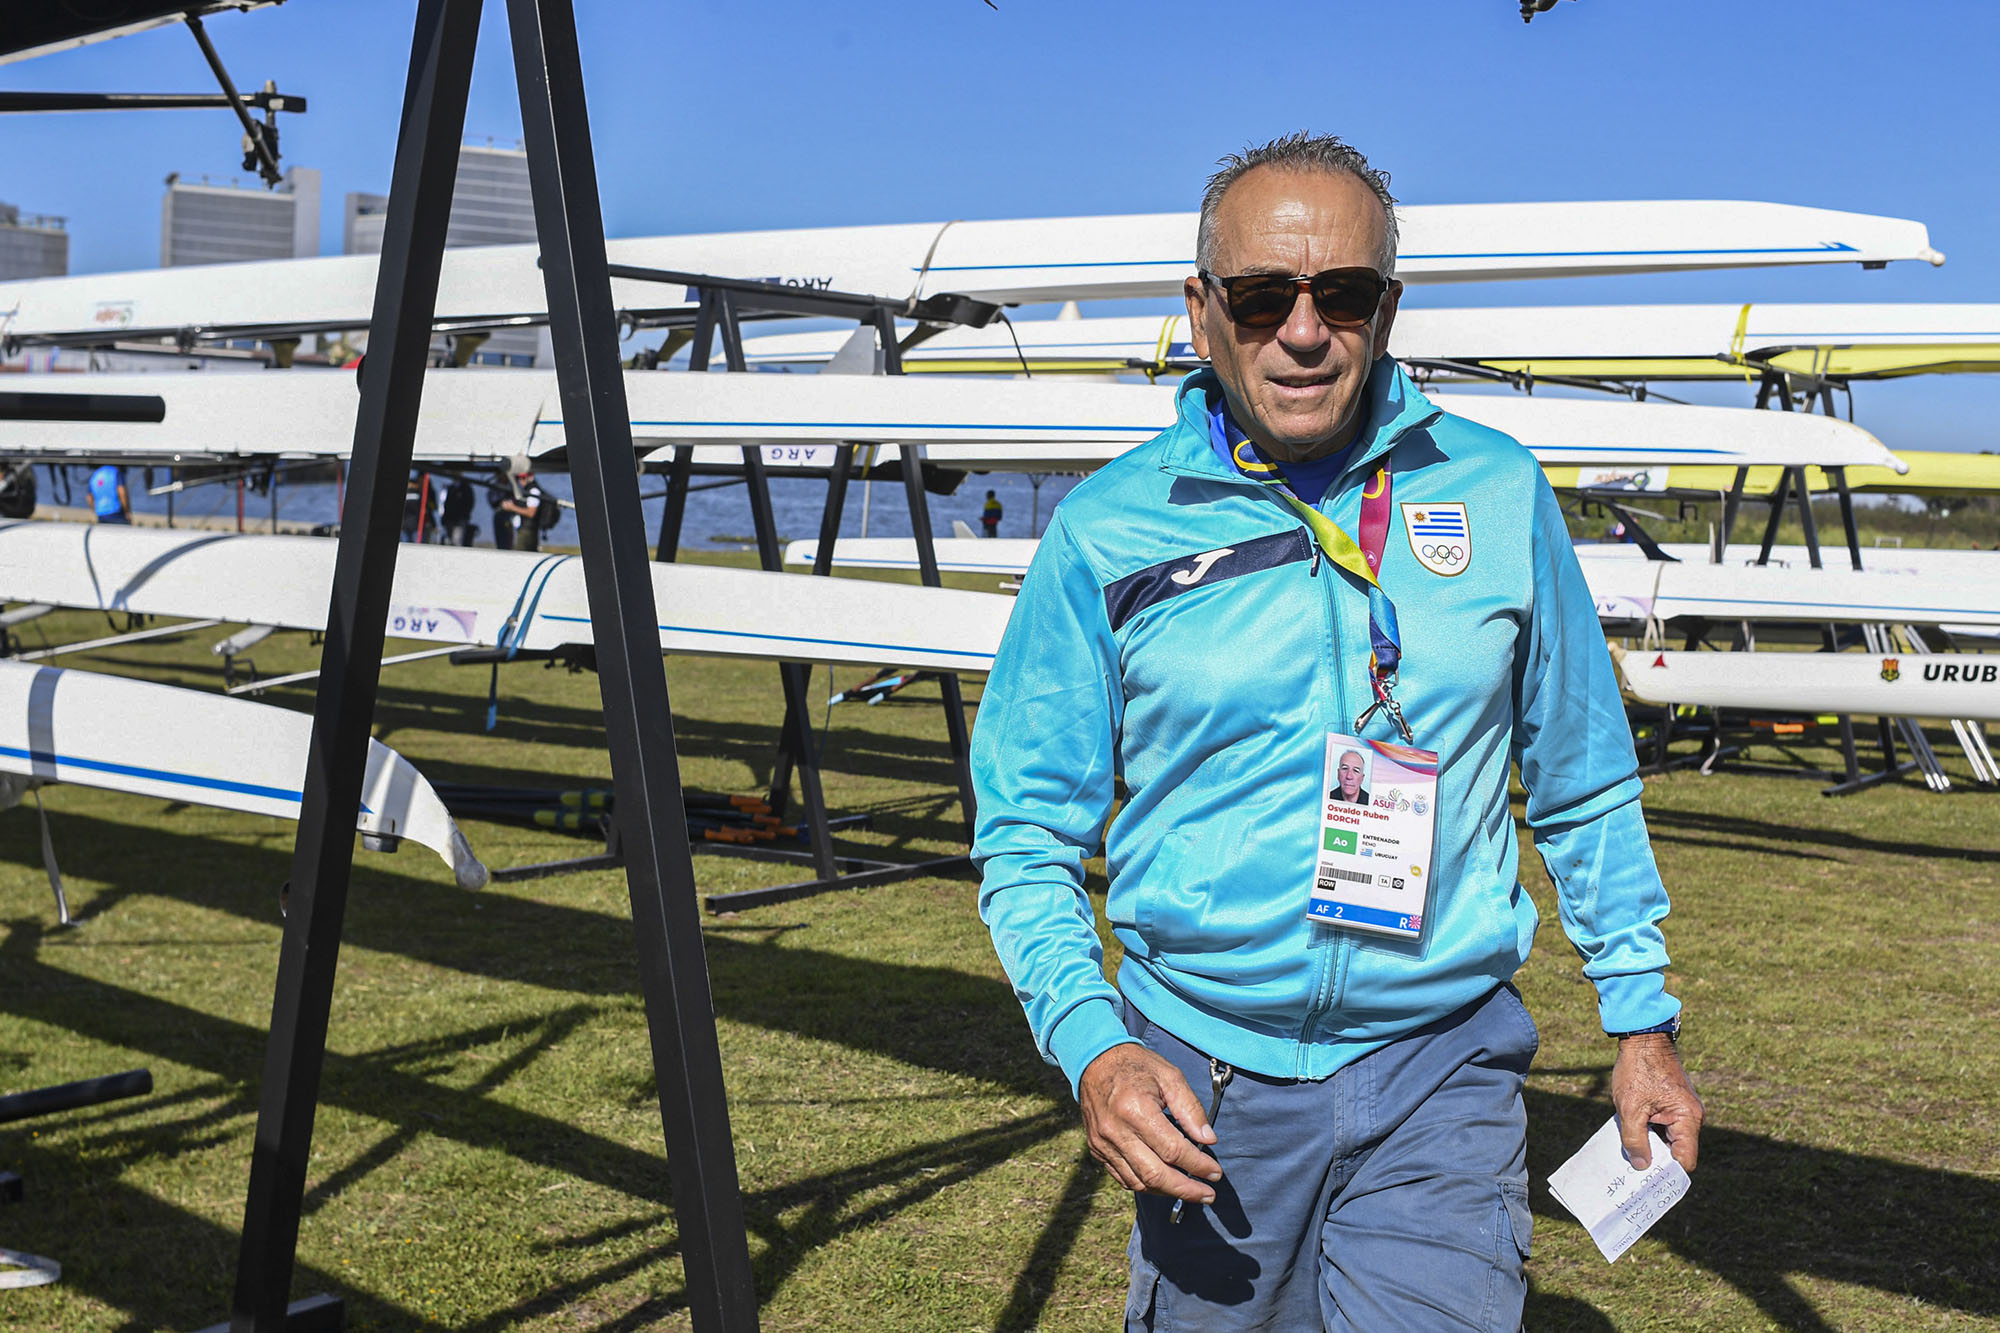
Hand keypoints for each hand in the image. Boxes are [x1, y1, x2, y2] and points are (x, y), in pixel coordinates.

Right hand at [1078, 1042, 1222, 1203]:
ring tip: (1190, 1191)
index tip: (1216, 1173)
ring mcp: (1103, 1144)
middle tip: (1208, 1195)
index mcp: (1136, 1109)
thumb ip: (1190, 1109)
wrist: (1094, 1061)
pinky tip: (1165, 1183)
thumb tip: (1208, 1140)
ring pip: (1139, 1182)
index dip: (1198, 1165)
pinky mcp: (1097, 1150)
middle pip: (1155, 1174)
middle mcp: (1116, 1131)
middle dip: (1186, 1189)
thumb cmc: (1136, 1066)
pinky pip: (1124, 1178)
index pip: (1172, 1150)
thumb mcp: (1170, 1076)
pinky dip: (1147, 1185)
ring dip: (1168, 1191)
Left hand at [1611, 1033, 1702, 1171]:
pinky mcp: (1673, 1103)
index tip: (1649, 1182)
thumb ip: (1635, 1140)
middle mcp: (1691, 1116)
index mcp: (1688, 1119)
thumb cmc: (1638, 1069)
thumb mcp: (1630, 1108)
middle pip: (1678, 1151)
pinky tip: (1633, 1137)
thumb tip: (1641, 1166)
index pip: (1685, 1160)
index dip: (1668, 1173)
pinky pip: (1665, 1126)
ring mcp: (1683, 1110)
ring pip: (1669, 1139)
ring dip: (1652, 1145)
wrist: (1643, 1037)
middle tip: (1635, 1173)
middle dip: (1658, 1161)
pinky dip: (1651, 1133)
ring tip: (1631, 1156)